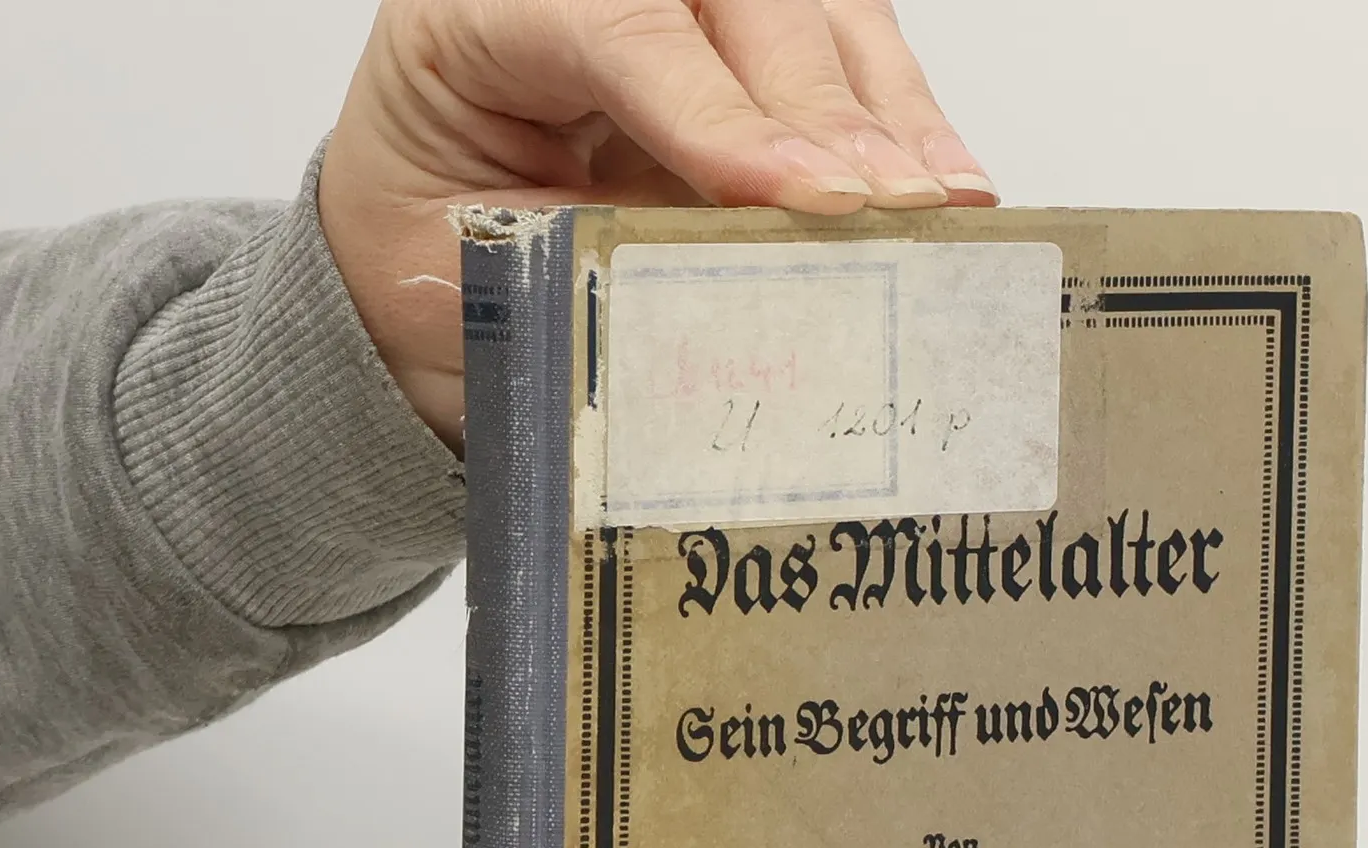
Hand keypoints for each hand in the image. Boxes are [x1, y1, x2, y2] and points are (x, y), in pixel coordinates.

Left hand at [318, 0, 996, 447]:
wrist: (422, 274)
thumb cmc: (432, 269)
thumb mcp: (466, 287)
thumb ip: (580, 272)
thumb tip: (726, 297)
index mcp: (473, 15)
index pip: (609, 22)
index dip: (714, 110)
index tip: (805, 196)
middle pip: (732, 2)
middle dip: (822, 110)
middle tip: (891, 207)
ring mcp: (676, 10)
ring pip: (807, 12)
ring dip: (886, 110)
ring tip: (945, 201)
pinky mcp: (740, 53)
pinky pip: (840, 53)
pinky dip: (899, 119)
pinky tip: (945, 185)